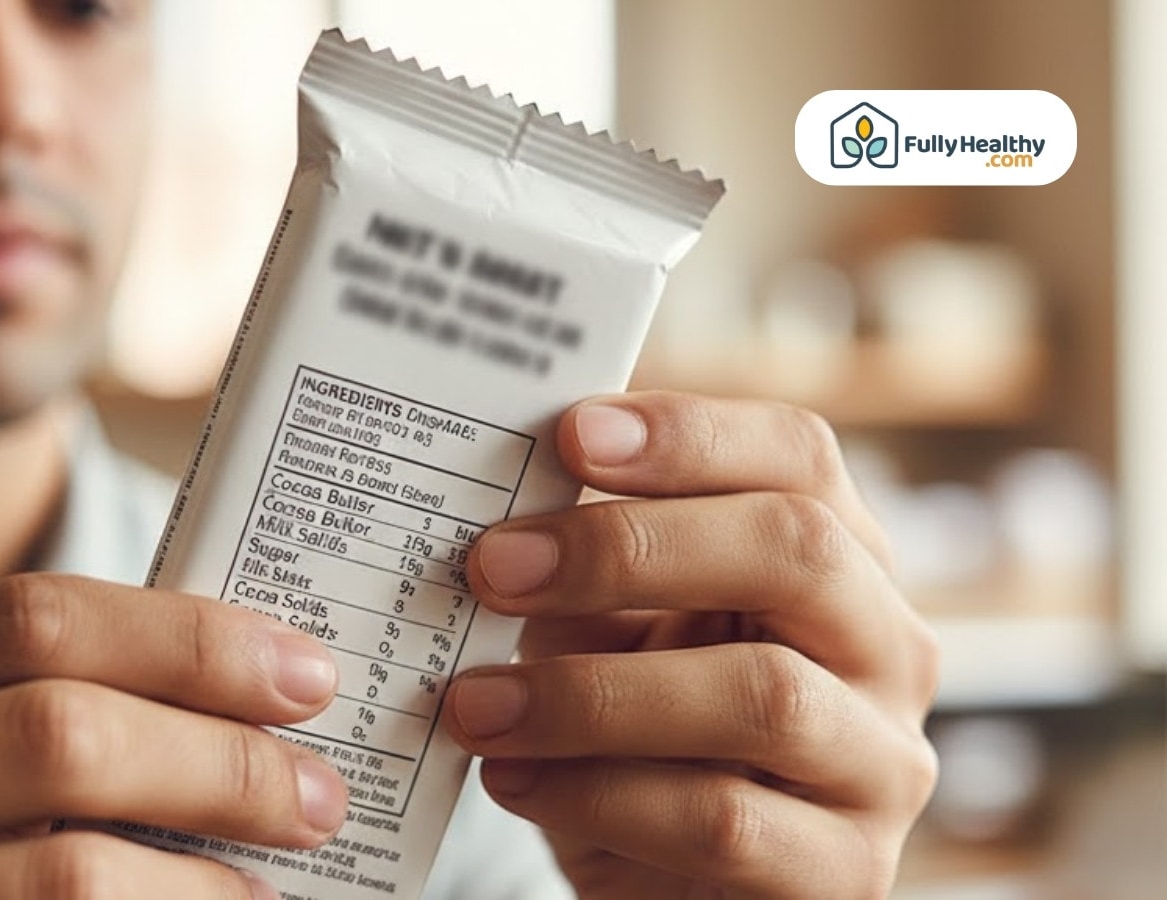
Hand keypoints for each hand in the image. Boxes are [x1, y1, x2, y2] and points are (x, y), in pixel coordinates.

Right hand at [0, 575, 347, 898]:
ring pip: (63, 872)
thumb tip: (230, 706)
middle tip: (315, 792)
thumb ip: (4, 714)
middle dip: (217, 762)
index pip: (29, 617)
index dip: (185, 640)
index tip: (299, 672)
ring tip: (271, 885)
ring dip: (200, 880)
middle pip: (57, 732)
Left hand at [443, 392, 938, 898]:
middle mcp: (883, 648)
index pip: (798, 457)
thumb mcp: (609, 632)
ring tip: (478, 705)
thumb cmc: (640, 735)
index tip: (571, 434)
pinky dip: (600, 797)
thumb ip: (578, 573)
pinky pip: (725, 821)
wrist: (666, 881)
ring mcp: (879, 764)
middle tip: (494, 568)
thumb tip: (495, 521)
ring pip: (763, 695)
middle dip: (628, 549)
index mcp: (835, 558)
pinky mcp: (843, 875)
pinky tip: (517, 781)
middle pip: (797, 550)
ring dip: (592, 695)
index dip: (691, 435)